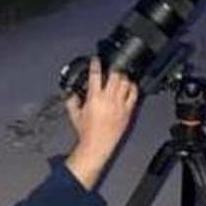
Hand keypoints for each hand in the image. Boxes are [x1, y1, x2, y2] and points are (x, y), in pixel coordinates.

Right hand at [64, 57, 138, 188]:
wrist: (97, 146)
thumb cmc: (86, 133)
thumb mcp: (74, 115)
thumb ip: (71, 101)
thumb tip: (71, 94)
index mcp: (94, 98)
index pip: (95, 75)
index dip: (95, 64)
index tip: (95, 59)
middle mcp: (108, 100)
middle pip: (115, 75)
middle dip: (113, 68)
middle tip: (111, 67)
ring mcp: (119, 105)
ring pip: (125, 82)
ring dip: (123, 77)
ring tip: (120, 76)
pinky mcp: (127, 112)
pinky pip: (134, 95)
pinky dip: (132, 87)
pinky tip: (129, 86)